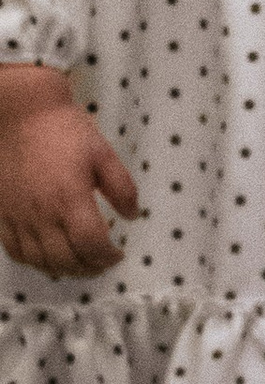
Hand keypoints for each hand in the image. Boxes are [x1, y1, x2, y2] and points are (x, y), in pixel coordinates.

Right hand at [0, 67, 138, 277]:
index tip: (118, 254)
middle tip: (102, 263)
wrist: (22, 114)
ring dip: (62, 270)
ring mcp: (18, 217)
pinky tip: (47, 257)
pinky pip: (15, 251)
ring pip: (39, 261)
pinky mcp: (2, 215)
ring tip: (79, 264)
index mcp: (70, 199)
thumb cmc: (66, 130)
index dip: (107, 257)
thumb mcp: (104, 154)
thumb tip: (132, 216)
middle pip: (65, 260)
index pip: (90, 245)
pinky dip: (34, 262)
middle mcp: (41, 214)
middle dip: (88, 268)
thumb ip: (122, 188)